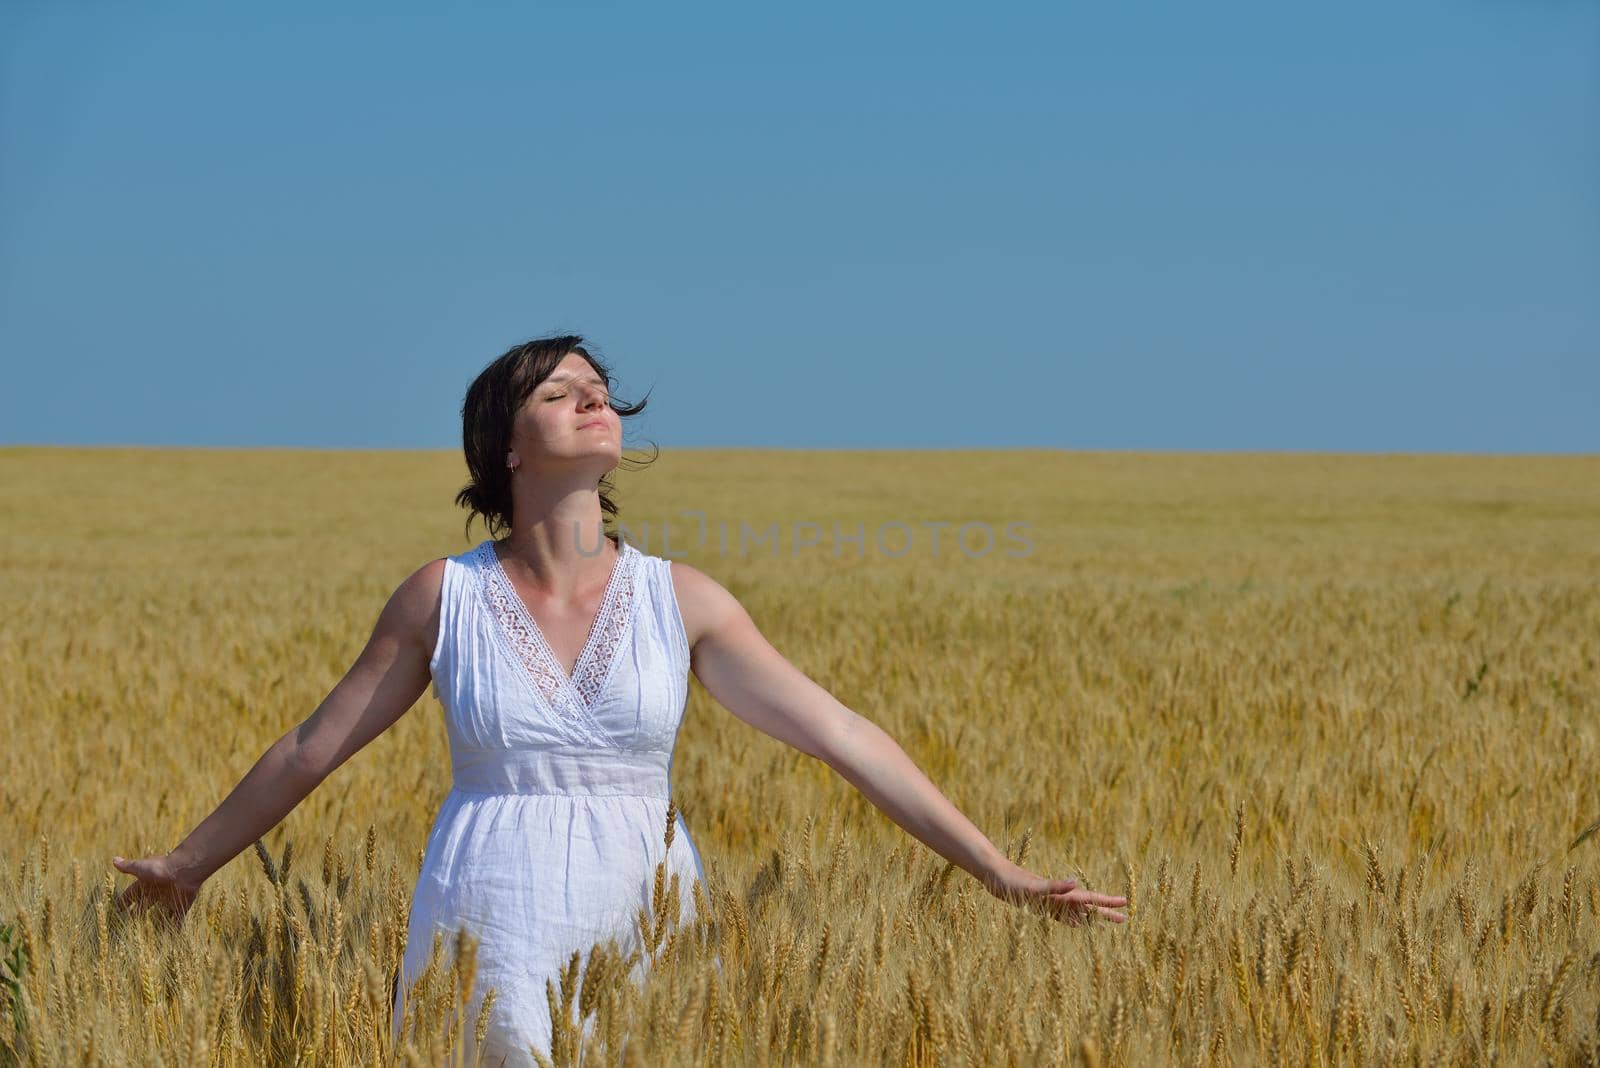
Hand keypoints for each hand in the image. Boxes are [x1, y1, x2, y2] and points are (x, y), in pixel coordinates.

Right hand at [111, 853, 202, 927]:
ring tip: (148, 933)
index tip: (117, 908)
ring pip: (160, 913)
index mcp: (147, 883)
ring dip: (156, 920)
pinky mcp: (180, 906)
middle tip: (130, 923)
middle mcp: (157, 892)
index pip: (132, 894)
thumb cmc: (160, 868)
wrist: (185, 870)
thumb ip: (128, 867)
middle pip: (145, 905)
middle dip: (137, 913)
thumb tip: (113, 860)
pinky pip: (177, 920)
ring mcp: (169, 899)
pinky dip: (175, 928)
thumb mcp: (141, 868)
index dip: (125, 900)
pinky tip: (172, 937)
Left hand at [981, 862, 1129, 925]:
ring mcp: (1051, 903)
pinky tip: (1078, 925)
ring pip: (1078, 913)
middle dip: (1106, 912)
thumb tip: (1075, 882)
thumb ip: (1054, 886)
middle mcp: (1059, 898)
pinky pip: (1063, 917)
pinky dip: (1074, 921)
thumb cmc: (1012, 882)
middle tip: (1124, 918)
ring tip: (1106, 925)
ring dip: (1092, 918)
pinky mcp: (1041, 907)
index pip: (1090, 898)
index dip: (1107, 901)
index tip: (1125, 902)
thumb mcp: (1033, 887)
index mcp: (1061, 894)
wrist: (995, 876)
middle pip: (1088, 906)